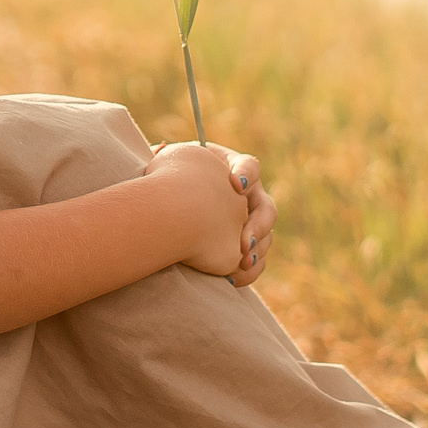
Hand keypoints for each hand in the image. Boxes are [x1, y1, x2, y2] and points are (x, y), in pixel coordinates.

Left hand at [143, 140, 276, 284]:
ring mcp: (250, 222)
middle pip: (266, 207)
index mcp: (233, 170)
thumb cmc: (169, 183)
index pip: (250, 166)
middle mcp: (249, 196)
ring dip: (257, 250)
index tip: (235, 184)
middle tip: (242, 241)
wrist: (170, 210)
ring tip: (242, 262)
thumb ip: (168, 158)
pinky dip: (250, 271)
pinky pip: (258, 260)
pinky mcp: (245, 247)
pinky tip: (235, 278)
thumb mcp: (169, 167)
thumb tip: (160, 149)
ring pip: (266, 236)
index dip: (247, 174)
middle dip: (258, 225)